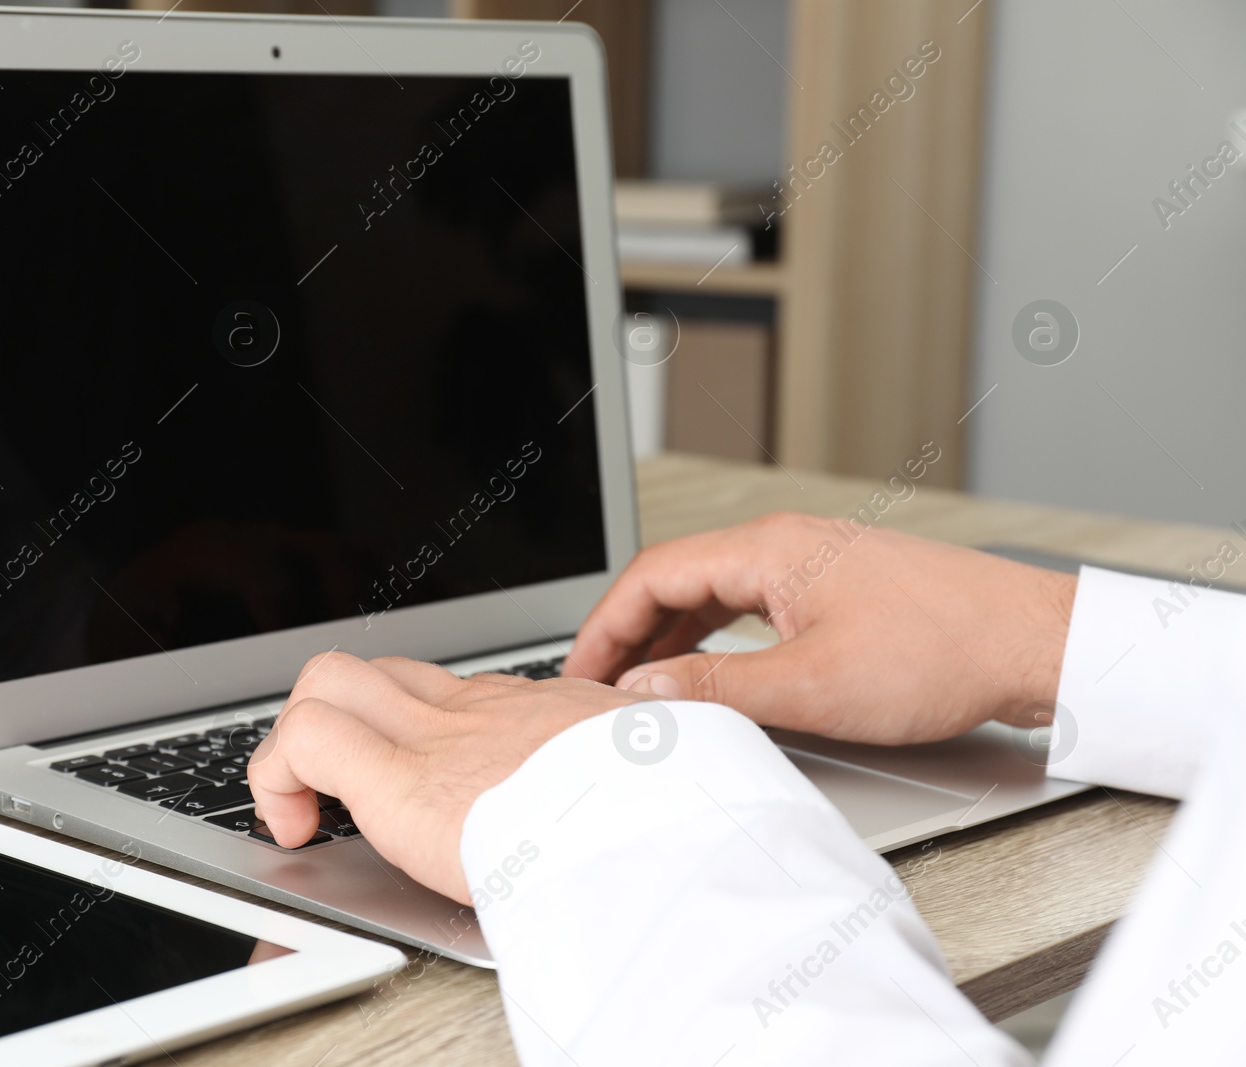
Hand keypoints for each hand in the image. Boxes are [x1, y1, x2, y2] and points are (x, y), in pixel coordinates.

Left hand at [247, 652, 638, 902]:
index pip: (453, 698)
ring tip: (310, 812)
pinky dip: (277, 778)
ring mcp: (437, 732)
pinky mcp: (399, 777)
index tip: (419, 785)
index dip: (412, 733)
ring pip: (328, 680)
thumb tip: (672, 778)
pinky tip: (296, 830)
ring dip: (297, 746)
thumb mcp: (668, 777)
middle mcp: (481, 711)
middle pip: (378, 672)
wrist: (672, 829)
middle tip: (342, 794)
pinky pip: (303, 738)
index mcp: (541, 720)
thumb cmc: (681, 813)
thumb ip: (647, 769)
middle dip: (340, 725)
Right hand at [562, 513, 1076, 744]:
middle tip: (599, 684)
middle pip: (677, 578)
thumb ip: (715, 688)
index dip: (604, 626)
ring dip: (671, 637)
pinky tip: (713, 673)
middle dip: (629, 633)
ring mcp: (815, 561)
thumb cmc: (944, 654)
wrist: (1036, 644)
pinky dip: (715, 638)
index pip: (653, 576)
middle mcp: (787, 543)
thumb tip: (644, 691)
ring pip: (714, 592)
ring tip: (643, 687)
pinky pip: (752, 604)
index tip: (580, 670)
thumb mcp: (813, 687)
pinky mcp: (839, 587)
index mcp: (770, 550)